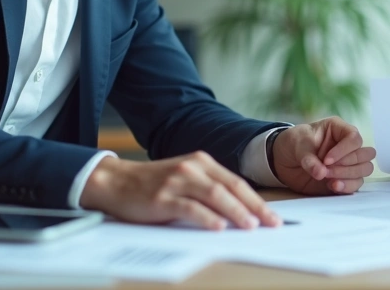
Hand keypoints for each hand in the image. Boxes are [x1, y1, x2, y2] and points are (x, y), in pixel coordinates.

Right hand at [78, 152, 281, 229]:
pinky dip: (206, 217)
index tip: (273, 217)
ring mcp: (177, 181)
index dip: (257, 200)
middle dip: (254, 207)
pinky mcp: (163, 197)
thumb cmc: (153, 184)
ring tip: (250, 226)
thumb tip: (241, 211)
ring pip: (214, 195)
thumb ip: (208, 188)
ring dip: (236, 211)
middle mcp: (192, 168)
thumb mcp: (185, 179)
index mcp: (202, 162)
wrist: (116, 181)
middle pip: (231, 188)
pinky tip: (219, 226)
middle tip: (271, 223)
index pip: (237, 182)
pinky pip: (189, 207)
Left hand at [272, 117, 375, 194]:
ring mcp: (347, 163)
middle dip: (347, 164)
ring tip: (328, 179)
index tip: (326, 160)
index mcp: (339, 129)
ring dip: (349, 175)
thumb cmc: (294, 143)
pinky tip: (332, 186)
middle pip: (365, 154)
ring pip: (365, 169)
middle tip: (327, 169)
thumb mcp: (298, 145)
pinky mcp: (344, 178)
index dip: (344, 150)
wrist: (284, 160)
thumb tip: (321, 174)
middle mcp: (347, 146)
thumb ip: (309, 159)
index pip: (354, 138)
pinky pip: (356, 184)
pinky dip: (347, 186)